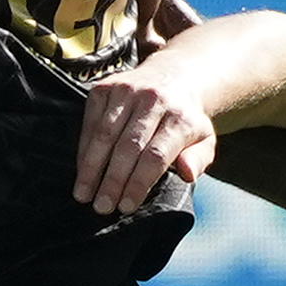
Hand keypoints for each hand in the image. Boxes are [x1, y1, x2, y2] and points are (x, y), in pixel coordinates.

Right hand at [72, 56, 217, 213]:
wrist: (171, 78)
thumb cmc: (185, 121)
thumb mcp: (204, 141)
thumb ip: (198, 159)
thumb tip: (187, 174)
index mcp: (180, 118)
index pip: (156, 155)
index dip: (138, 183)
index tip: (126, 206)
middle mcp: (152, 100)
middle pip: (128, 147)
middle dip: (112, 181)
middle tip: (101, 207)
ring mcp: (126, 91)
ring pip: (105, 134)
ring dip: (91, 168)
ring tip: (83, 195)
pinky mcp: (104, 87)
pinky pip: (91, 123)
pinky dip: (84, 149)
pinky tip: (81, 172)